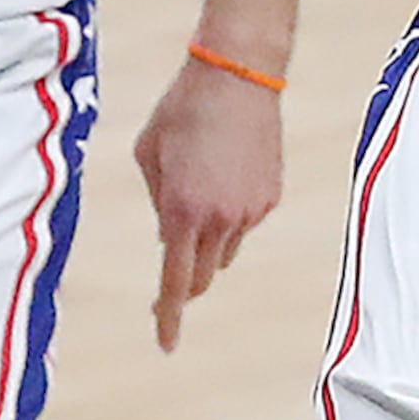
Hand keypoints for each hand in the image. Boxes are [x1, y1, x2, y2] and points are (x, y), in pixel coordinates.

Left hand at [133, 58, 282, 350]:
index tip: (165, 344)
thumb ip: (156, 201)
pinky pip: (243, 222)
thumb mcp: (148, 153)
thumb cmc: (181, 109)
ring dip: (206, 238)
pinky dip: (228, 213)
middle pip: (200, 277)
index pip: (174, 281)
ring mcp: (250, 211)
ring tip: (198, 185)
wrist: (238, 75)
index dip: (168, 316)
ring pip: (223, 249)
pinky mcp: (270, 197)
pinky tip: (223, 171)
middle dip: (184, 281)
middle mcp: (220, 219)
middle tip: (169, 275)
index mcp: (182, 211)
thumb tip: (168, 237)